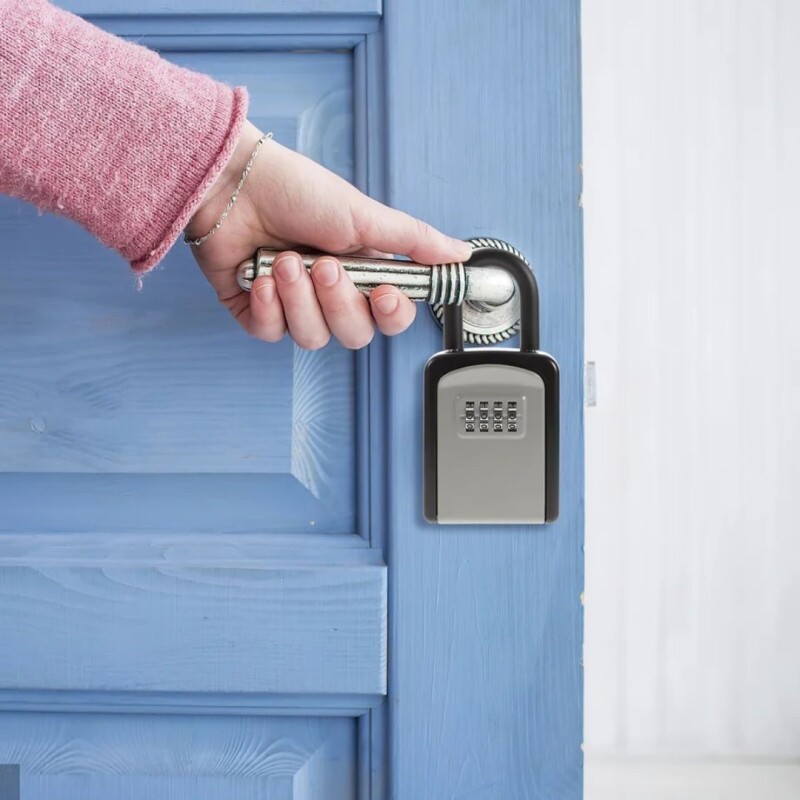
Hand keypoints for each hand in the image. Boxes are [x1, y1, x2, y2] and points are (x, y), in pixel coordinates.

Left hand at [185, 120, 471, 348]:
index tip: (384, 293)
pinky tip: (260, 277)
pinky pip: (271, 334)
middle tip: (322, 264)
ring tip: (284, 261)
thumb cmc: (296, 191)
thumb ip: (414, 240)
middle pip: (353, 335)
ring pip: (312, 338)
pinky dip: (267, 307)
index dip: (390, 315)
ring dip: (298, 298)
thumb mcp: (363, 215)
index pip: (390, 317)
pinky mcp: (258, 312)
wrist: (233, 183)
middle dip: (337, 302)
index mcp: (362, 272)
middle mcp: (331, 294)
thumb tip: (460, 254)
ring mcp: (294, 305)